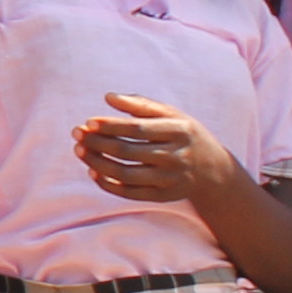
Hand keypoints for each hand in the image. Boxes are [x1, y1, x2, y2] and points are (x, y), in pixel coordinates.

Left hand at [71, 93, 241, 207]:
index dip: (111, 126)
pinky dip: (108, 184)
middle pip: (128, 151)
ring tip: (80, 150)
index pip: (138, 129)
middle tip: (76, 134)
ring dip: (97, 163)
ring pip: (126, 174)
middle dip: (97, 142)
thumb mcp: (171, 115)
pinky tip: (92, 171)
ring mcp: (170, 179)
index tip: (88, 122)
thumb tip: (108, 97)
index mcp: (178, 131)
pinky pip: (130, 193)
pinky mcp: (164, 196)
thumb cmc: (183, 135)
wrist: (214, 171)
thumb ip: (140, 104)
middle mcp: (175, 156)